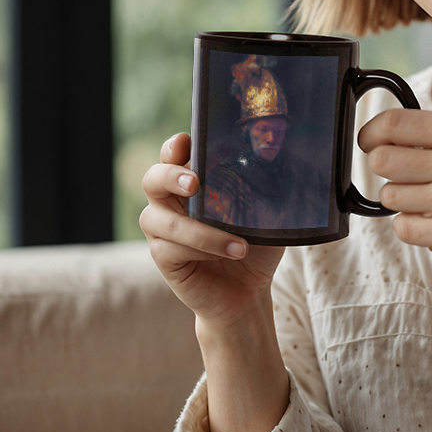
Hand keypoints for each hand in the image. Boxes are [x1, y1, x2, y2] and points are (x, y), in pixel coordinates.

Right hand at [139, 133, 284, 328]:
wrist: (249, 289)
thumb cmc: (256, 242)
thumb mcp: (265, 211)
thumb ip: (263, 187)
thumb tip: (279, 159)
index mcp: (192, 180)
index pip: (173, 154)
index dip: (175, 146)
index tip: (187, 142)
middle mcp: (170, 201)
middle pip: (152, 178)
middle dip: (170, 175)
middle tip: (195, 183)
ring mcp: (162, 229)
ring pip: (164, 221)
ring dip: (203, 232)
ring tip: (241, 245)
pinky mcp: (163, 257)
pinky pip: (170, 249)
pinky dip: (203, 251)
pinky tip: (230, 255)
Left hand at [358, 109, 431, 277]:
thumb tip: (383, 137)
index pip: (392, 124)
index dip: (369, 134)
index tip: (367, 143)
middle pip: (381, 161)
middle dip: (386, 169)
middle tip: (404, 176)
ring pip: (390, 196)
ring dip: (402, 200)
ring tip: (431, 201)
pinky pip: (403, 228)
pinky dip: (412, 226)